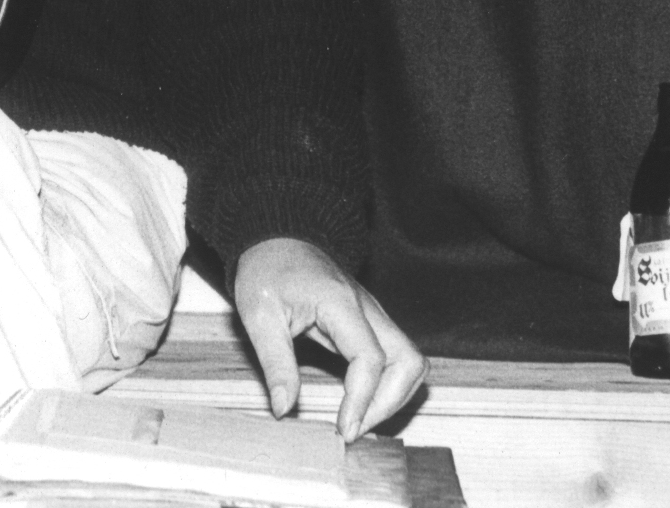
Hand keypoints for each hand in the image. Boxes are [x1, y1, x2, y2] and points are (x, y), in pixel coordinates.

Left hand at [233, 237, 426, 440]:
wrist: (275, 239)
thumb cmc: (266, 270)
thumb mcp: (258, 316)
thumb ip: (274, 363)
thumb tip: (284, 409)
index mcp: (340, 302)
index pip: (370, 358)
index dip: (362, 400)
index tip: (344, 430)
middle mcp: (367, 307)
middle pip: (409, 360)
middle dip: (390, 403)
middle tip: (355, 428)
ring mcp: (373, 314)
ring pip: (410, 360)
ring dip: (395, 395)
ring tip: (360, 420)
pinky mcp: (370, 323)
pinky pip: (396, 358)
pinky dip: (388, 385)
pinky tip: (361, 403)